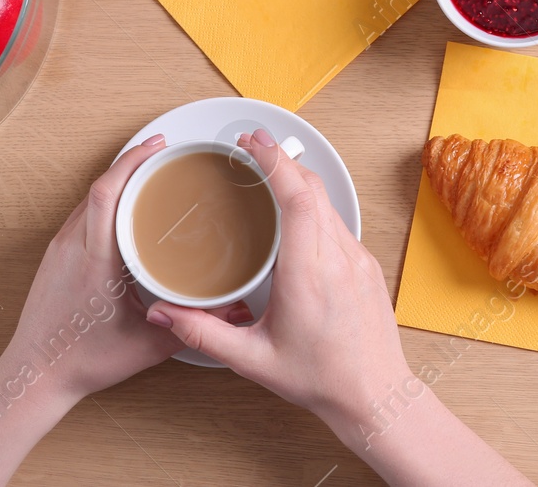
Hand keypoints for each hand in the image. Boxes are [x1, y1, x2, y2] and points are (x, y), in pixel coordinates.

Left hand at [0, 133, 191, 406]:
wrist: (34, 375)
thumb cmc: (84, 361)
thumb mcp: (148, 345)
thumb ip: (193, 323)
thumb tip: (233, 308)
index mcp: (95, 262)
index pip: (106, 194)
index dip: (130, 162)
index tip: (157, 147)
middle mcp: (73, 248)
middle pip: (98, 186)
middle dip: (131, 161)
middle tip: (162, 151)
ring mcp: (59, 249)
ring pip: (88, 198)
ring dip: (116, 179)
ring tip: (148, 173)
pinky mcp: (54, 256)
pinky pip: (81, 214)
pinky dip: (104, 199)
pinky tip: (124, 206)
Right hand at [145, 130, 409, 420]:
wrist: (374, 394)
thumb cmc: (320, 379)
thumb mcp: (252, 359)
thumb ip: (203, 333)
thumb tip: (163, 312)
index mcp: (309, 274)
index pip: (298, 198)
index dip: (275, 162)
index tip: (252, 143)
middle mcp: (338, 258)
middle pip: (313, 188)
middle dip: (281, 160)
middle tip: (250, 147)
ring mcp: (357, 258)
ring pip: (328, 202)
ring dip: (298, 180)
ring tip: (266, 173)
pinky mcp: (365, 264)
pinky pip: (337, 221)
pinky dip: (313, 205)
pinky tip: (293, 213)